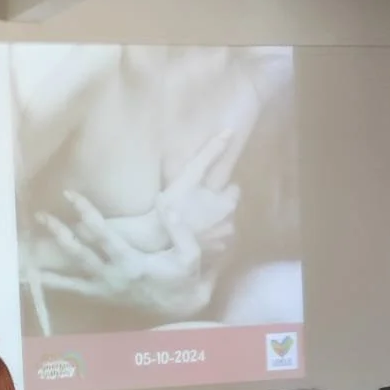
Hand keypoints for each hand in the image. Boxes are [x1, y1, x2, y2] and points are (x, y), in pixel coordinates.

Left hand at [36, 190, 215, 318]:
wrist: (181, 309)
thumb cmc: (184, 278)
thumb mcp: (189, 254)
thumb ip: (177, 227)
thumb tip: (161, 199)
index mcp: (131, 263)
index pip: (102, 234)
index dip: (85, 212)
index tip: (70, 194)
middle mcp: (112, 277)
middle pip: (78, 253)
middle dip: (58, 233)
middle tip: (41, 216)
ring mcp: (104, 291)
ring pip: (70, 277)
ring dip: (48, 263)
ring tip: (23, 256)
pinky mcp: (102, 298)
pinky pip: (73, 291)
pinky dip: (55, 285)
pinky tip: (36, 278)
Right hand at [159, 125, 243, 251]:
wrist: (154, 241)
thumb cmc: (172, 205)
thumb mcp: (190, 175)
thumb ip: (210, 154)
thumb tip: (230, 131)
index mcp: (227, 205)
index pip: (234, 190)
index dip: (221, 187)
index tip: (205, 187)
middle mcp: (229, 225)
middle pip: (229, 210)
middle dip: (218, 206)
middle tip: (196, 202)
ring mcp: (220, 244)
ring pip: (222, 228)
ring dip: (213, 224)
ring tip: (193, 221)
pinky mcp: (209, 258)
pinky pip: (212, 245)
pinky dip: (206, 240)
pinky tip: (191, 237)